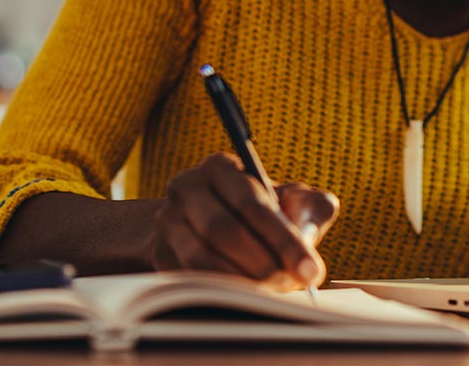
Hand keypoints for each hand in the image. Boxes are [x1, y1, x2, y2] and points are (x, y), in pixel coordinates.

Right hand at [148, 153, 339, 289]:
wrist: (208, 223)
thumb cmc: (262, 212)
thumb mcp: (292, 200)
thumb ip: (311, 207)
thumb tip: (305, 233)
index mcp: (220, 167)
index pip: (252, 203)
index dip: (284, 240)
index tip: (311, 271)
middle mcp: (186, 187)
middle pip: (222, 230)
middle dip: (262, 264)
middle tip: (290, 286)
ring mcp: (167, 221)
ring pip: (200, 257)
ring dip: (240, 282)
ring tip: (271, 294)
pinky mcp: (158, 253)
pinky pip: (186, 278)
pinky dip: (218, 293)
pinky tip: (244, 300)